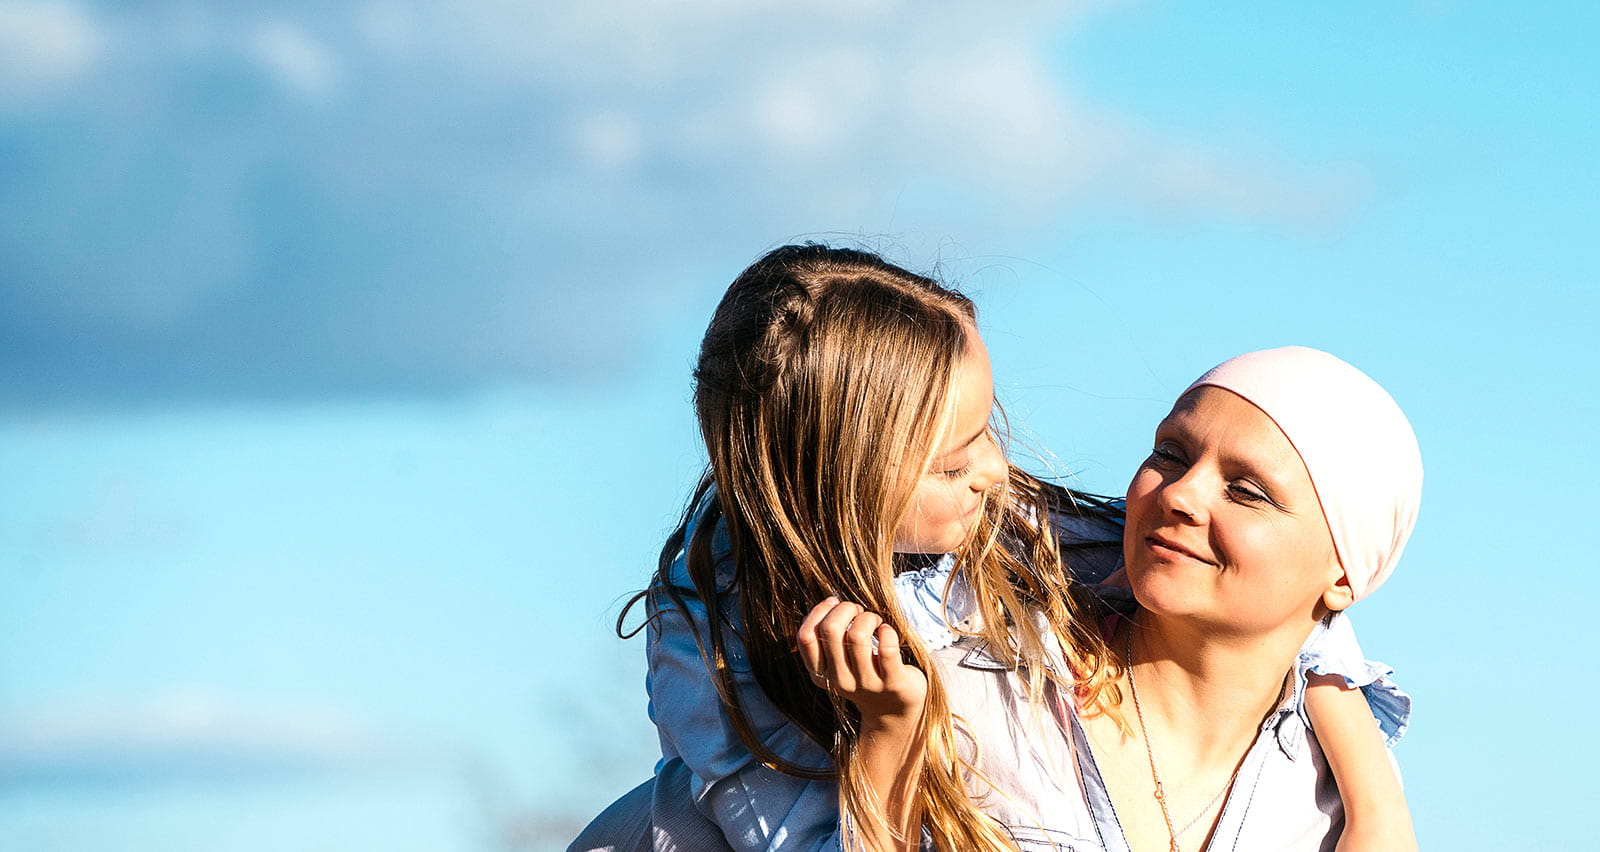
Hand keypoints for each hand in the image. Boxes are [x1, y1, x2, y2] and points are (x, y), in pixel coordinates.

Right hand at [797, 597, 927, 723]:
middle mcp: (839, 680)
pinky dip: (888, 632)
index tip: (834, 604)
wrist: (893, 710)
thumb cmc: (864, 674)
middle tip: (858, 611)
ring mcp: (866, 683)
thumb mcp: (837, 663)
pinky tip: (888, 632)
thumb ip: (827, 640)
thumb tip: (830, 602)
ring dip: (868, 618)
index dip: (818, 612)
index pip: (805, 636)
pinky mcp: (892, 682)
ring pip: (857, 635)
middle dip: (845, 608)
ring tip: (875, 621)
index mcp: (820, 674)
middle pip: (830, 629)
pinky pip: (887, 648)